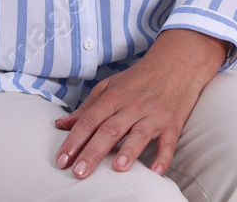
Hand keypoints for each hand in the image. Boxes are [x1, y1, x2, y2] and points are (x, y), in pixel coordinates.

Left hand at [51, 28, 227, 178]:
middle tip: (79, 172)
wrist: (175, 64)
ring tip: (117, 167)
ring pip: (138, 134)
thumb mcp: (109, 86)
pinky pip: (168, 142)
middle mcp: (131, 106)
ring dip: (128, 151)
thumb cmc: (138, 79)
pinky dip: (163, 156)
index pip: (88, 121)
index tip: (62, 160)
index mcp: (113, 97)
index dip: (74, 141)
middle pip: (109, 130)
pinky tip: (156, 171)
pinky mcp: (172, 124)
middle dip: (93, 152)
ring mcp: (152, 115)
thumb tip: (61, 124)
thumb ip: (86, 107)